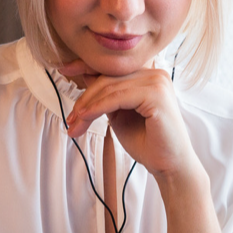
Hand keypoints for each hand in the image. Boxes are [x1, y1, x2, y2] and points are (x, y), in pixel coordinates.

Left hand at [58, 59, 199, 181]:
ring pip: (109, 87)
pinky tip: (85, 118)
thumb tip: (84, 79)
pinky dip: (97, 107)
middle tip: (70, 119)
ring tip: (74, 124)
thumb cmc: (148, 143)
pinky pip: (117, 97)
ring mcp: (157, 82)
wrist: (169, 165)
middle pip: (108, 77)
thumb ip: (108, 97)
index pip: (113, 67)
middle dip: (84, 98)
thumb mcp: (120, 114)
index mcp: (148, 75)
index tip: (63, 69)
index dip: (86, 66)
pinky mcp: (156, 94)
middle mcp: (155, 74)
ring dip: (87, 107)